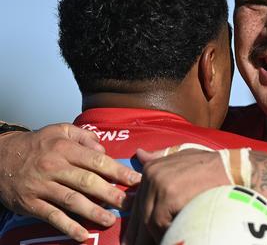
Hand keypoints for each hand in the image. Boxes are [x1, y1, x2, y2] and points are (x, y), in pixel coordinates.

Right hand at [0, 123, 140, 241]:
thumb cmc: (38, 144)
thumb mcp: (60, 131)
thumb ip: (84, 136)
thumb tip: (103, 149)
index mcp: (65, 148)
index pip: (97, 161)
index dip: (119, 172)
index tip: (136, 181)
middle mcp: (55, 167)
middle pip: (88, 182)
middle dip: (112, 194)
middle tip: (130, 204)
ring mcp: (42, 186)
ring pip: (72, 201)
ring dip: (94, 212)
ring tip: (111, 220)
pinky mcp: (31, 203)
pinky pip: (52, 216)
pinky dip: (67, 227)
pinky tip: (82, 235)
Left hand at [123, 148, 230, 243]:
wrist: (234, 169)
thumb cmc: (212, 167)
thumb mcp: (184, 156)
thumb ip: (161, 158)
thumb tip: (140, 154)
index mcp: (152, 168)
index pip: (138, 202)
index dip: (138, 223)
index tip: (136, 237)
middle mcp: (152, 174)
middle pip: (141, 213)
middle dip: (141, 233)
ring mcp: (160, 184)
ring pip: (149, 221)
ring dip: (154, 235)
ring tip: (162, 242)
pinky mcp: (170, 197)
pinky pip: (160, 224)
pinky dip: (166, 233)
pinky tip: (174, 237)